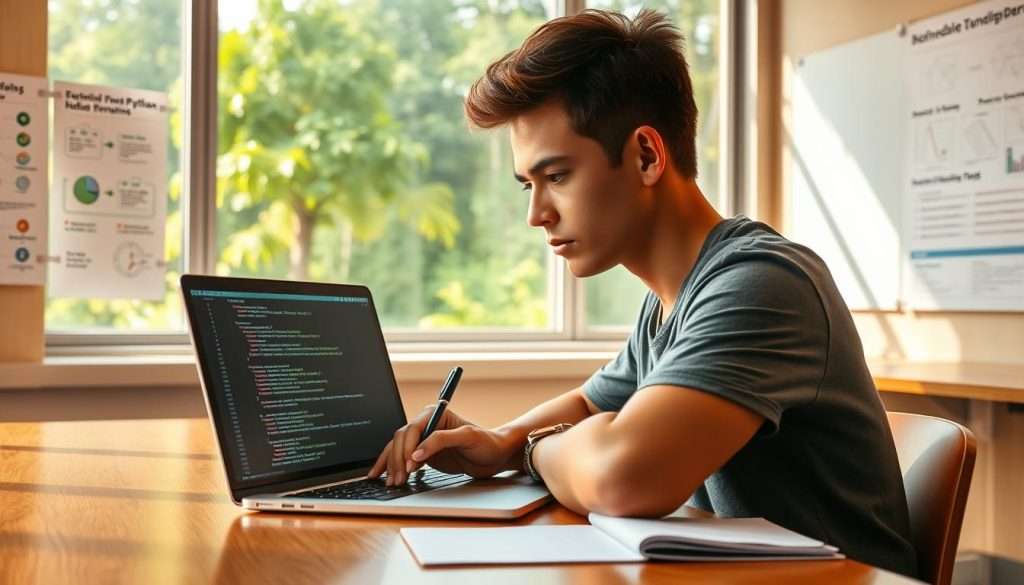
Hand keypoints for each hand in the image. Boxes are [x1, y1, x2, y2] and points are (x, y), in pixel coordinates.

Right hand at [367, 406, 519, 485]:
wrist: (495, 456)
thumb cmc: (486, 443)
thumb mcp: (467, 437)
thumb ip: (441, 441)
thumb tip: (416, 453)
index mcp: (435, 414)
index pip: (412, 429)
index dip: (407, 447)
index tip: (410, 464)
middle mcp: (425, 425)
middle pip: (401, 440)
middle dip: (397, 459)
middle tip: (400, 479)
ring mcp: (422, 441)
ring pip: (397, 449)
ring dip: (392, 465)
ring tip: (391, 482)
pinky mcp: (422, 455)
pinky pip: (401, 459)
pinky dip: (391, 467)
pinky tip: (383, 476)